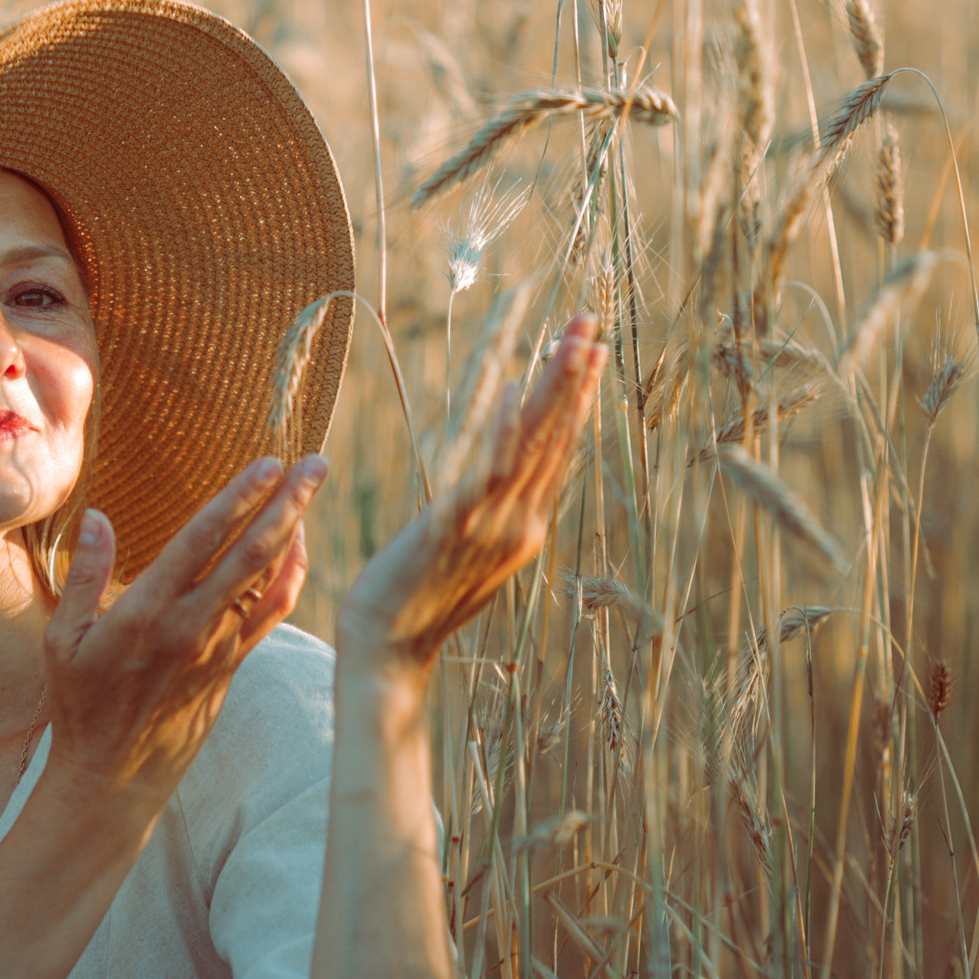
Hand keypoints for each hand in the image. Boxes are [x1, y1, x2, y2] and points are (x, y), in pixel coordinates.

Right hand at [39, 454, 328, 806]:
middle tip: (316, 462)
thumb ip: (84, 577)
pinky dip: (290, 575)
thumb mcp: (62, 640)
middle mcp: (191, 626)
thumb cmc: (79, 704)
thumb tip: (96, 517)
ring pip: (269, 580)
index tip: (268, 463)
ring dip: (295, 530)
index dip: (239, 498)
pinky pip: (272, 612)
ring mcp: (218, 647)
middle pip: (252, 553)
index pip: (202, 540)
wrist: (114, 774)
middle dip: (288, 503)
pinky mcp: (232, 665)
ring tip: (312, 486)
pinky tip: (296, 545)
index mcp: (146, 612)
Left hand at [337, 314, 605, 675]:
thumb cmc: (416, 604)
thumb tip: (498, 482)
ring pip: (532, 448)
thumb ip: (488, 516)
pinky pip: (486, 472)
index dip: (576, 402)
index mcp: (524, 529)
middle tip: (588, 326)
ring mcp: (490, 527)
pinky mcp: (453, 528)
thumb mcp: (466, 557)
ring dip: (552, 392)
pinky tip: (511, 391)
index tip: (590, 354)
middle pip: (554, 440)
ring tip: (569, 343)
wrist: (387, 652)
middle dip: (574, 380)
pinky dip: (504, 430)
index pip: (558, 453)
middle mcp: (518, 525)